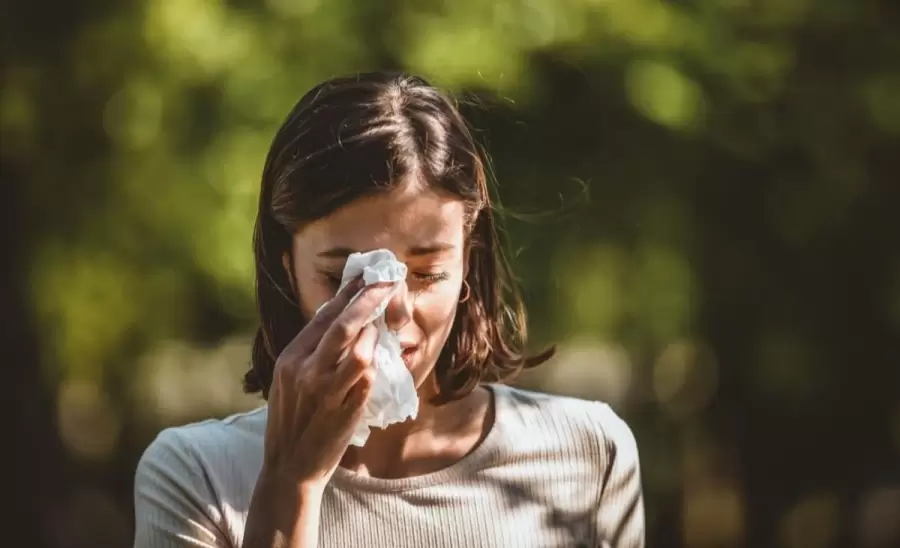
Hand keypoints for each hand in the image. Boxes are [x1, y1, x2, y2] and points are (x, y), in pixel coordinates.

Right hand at [261, 278, 394, 490]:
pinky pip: (367, 377)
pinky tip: (379, 360)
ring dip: (375, 335)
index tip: (366, 275)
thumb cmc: (293, 418)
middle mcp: (305, 369)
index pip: (323, 315)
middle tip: (387, 281)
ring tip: (381, 328)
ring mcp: (325, 390)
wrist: (290, 465)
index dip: (348, 293)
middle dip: (370, 298)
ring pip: (359, 349)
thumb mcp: (290, 378)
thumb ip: (311, 350)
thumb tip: (340, 315)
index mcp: (290, 357)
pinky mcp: (344, 408)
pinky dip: (376, 364)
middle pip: (344, 324)